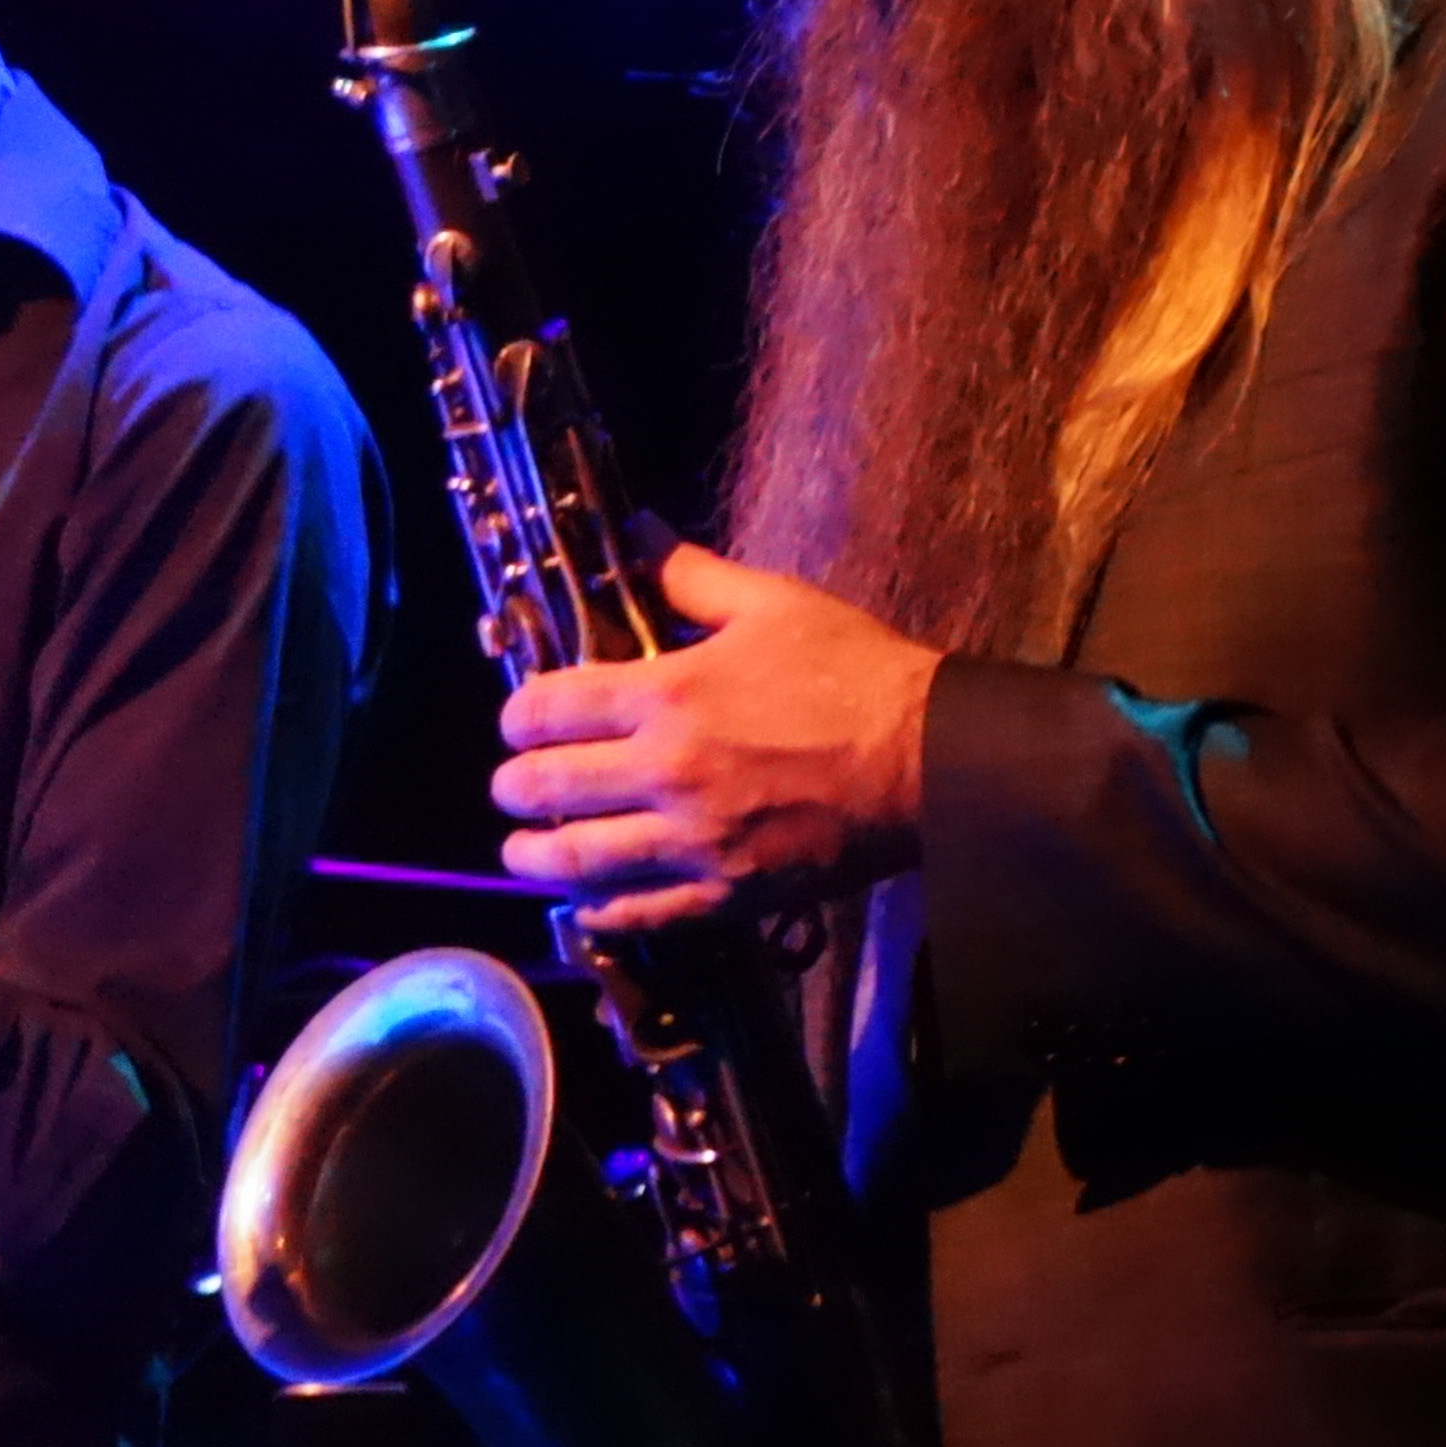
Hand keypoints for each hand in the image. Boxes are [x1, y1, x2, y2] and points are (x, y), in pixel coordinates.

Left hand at [493, 543, 937, 935]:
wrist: (931, 757)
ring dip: (533, 855)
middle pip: (543, 788)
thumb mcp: (772, 604)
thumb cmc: (855, 673)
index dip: (517, 717)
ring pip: (574, 860)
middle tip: (515, 786)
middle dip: (514, 786)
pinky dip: (597, 911)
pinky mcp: (726, 892)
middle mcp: (667, 770)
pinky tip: (583, 902)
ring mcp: (694, 840)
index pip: (545, 709)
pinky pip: (636, 914)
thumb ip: (689, 575)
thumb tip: (637, 531)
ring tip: (524, 849)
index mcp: (668, 694)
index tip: (520, 722)